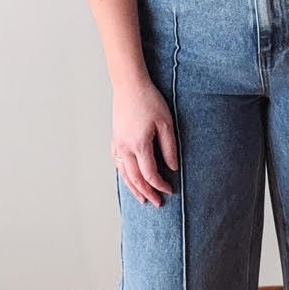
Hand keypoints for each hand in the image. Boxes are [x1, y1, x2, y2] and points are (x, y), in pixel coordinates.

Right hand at [112, 78, 178, 205]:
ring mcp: (118, 144)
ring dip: (133, 188)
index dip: (160, 185)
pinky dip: (123, 175)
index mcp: (139, 145)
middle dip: (147, 193)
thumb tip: (173, 168)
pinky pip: (117, 163)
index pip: (150, 174)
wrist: (130, 86)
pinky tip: (128, 179)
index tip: (170, 190)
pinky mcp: (115, 139)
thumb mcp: (166, 123)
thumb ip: (170, 148)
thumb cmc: (149, 101)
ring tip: (142, 199)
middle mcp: (125, 148)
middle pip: (135, 179)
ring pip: (124, 174)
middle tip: (157, 203)